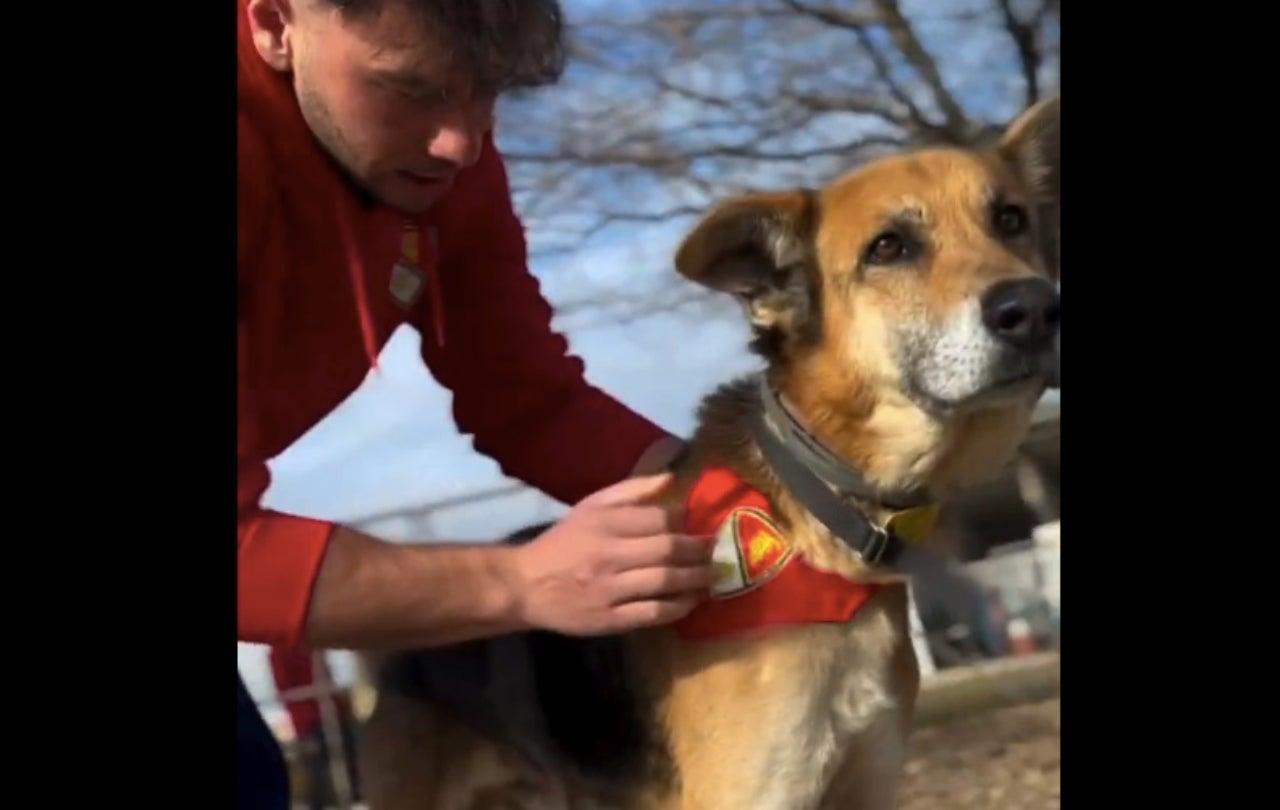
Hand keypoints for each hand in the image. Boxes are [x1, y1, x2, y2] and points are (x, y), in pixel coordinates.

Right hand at [513, 472, 713, 635]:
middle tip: (722, 553)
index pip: (658, 519)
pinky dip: (677, 607)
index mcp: (605, 523)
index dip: (687, 523)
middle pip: (668, 551)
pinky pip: (652, 613)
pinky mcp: (609, 618)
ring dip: (697, 579)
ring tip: (716, 576)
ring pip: (664, 582)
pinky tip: (693, 601)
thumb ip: (631, 491)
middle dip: (701, 551)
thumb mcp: (591, 506)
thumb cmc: (563, 543)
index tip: (706, 525)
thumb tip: (671, 478)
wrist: (526, 584)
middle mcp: (609, 554)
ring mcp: (609, 589)